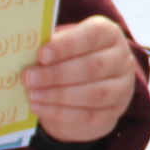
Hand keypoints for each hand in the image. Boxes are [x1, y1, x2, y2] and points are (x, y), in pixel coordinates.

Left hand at [24, 15, 139, 143]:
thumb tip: (27, 50)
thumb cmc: (71, 58)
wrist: (88, 89)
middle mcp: (122, 59)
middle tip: (29, 78)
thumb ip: (50, 45)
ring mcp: (123, 88)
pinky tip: (40, 108)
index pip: (91, 36)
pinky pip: (88, 116)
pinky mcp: (114, 113)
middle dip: (57, 74)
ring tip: (33, 94)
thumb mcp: (63, 45)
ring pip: (93, 94)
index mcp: (109, 34)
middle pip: (93, 66)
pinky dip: (61, 113)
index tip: (42, 55)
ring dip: (58, 95)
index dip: (66, 46)